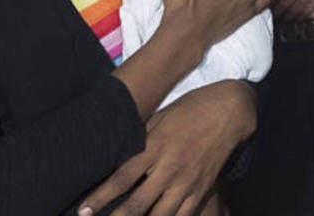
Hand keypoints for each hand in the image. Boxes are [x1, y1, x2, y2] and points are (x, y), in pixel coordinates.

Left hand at [77, 80, 255, 215]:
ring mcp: (187, 181)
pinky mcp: (202, 189)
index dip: (100, 197)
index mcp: (156, 146)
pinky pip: (183, 215)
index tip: (83, 211)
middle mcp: (170, 167)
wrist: (230, 110)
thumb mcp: (160, 118)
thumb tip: (117, 156)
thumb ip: (141, 140)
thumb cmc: (190, 109)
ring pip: (160, 215)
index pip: (122, 178)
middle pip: (137, 204)